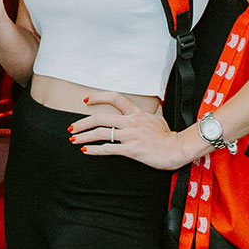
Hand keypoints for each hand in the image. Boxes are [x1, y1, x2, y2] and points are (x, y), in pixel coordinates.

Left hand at [69, 92, 200, 170]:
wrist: (177, 149)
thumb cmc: (167, 135)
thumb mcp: (157, 118)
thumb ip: (147, 113)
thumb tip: (149, 107)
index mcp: (136, 112)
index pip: (114, 98)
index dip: (98, 97)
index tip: (86, 101)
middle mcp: (131, 122)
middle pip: (101, 118)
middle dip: (82, 123)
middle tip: (71, 127)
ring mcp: (130, 136)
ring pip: (101, 133)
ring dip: (84, 136)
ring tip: (73, 139)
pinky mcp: (131, 150)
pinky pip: (108, 149)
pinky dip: (94, 150)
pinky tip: (86, 151)